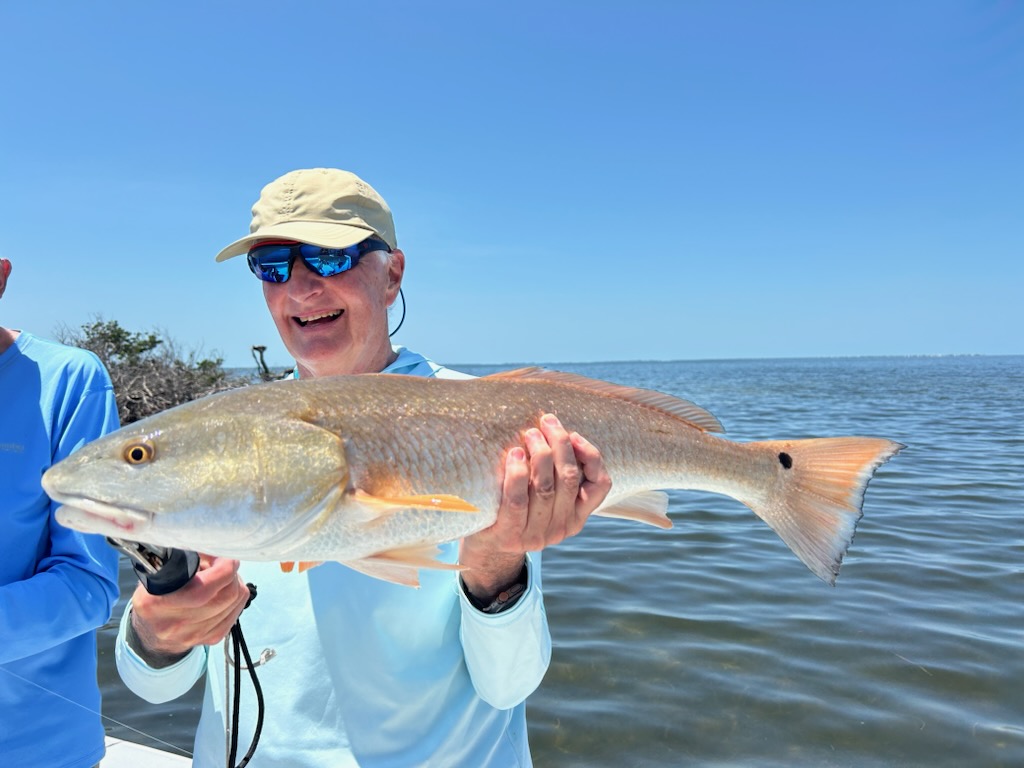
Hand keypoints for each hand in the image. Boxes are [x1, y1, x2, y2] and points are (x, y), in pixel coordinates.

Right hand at [129, 555, 251, 657]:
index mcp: (156, 603)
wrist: (151, 633)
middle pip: (226, 594)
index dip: (222, 568)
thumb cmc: (155, 594)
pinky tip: (226, 590)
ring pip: (235, 601)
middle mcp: (175, 624)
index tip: (223, 556)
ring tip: (224, 575)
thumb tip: (211, 544)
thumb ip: (181, 559)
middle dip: (231, 573)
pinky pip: (237, 613)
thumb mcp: (156, 574)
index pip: (203, 588)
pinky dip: (237, 597)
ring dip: (235, 583)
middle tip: (224, 563)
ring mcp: (194, 635)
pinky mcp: (211, 639)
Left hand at [459, 414, 611, 599]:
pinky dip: (517, 473)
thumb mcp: (546, 497)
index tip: (574, 435)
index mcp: (577, 517)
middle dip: (560, 443)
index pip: (601, 485)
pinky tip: (514, 454)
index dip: (591, 455)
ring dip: (539, 453)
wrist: (487, 546)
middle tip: (547, 422)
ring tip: (530, 433)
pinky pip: (517, 500)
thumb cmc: (518, 508)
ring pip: (545, 487)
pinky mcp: (510, 536)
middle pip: (569, 477)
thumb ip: (558, 474)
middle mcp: (562, 528)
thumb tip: (559, 430)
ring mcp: (537, 536)